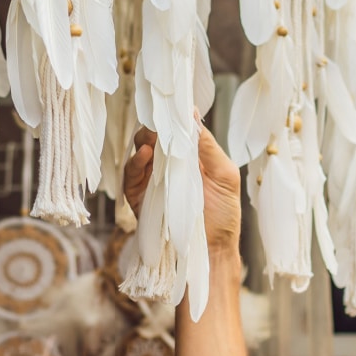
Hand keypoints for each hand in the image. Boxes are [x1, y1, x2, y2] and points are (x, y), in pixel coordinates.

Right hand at [120, 116, 242, 256]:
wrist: (211, 250)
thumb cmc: (223, 214)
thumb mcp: (225, 175)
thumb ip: (208, 145)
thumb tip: (193, 112)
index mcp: (191, 156)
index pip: (177, 129)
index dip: (173, 116)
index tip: (171, 105)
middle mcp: (170, 164)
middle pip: (155, 135)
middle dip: (156, 127)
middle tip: (160, 123)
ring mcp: (153, 179)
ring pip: (140, 150)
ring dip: (145, 140)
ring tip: (152, 139)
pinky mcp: (139, 195)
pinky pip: (131, 174)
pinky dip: (135, 162)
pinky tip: (145, 155)